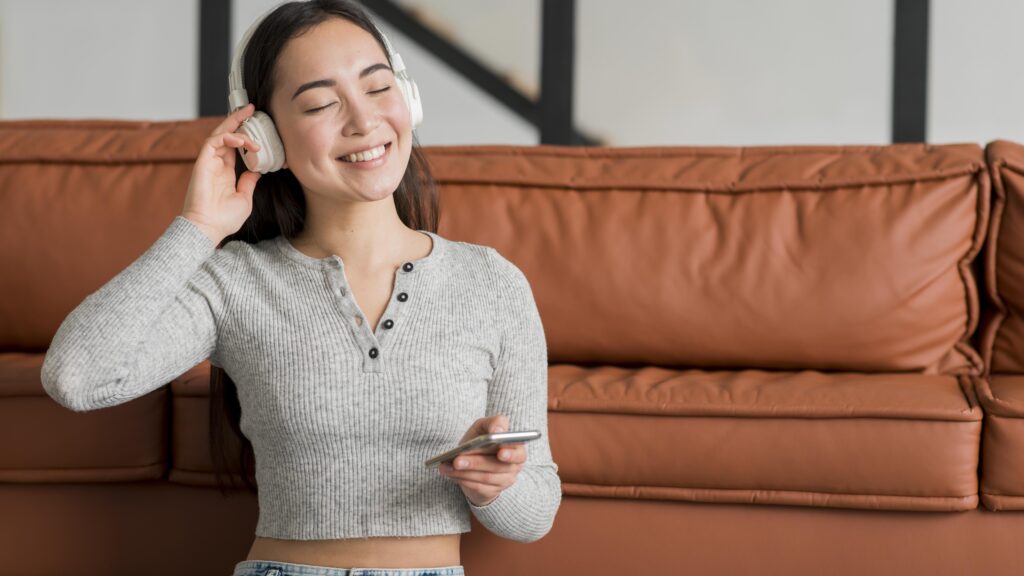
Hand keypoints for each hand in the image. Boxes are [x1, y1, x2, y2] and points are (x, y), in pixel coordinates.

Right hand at [181, 103, 263, 243]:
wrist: (208, 228)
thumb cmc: (223, 219)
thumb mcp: (244, 198)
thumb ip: (249, 182)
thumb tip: (257, 170)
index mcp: (225, 172)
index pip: (234, 147)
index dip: (244, 135)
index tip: (257, 127)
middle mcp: (216, 164)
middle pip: (226, 135)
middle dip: (238, 120)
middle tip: (252, 109)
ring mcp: (208, 162)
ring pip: (220, 134)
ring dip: (235, 125)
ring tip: (250, 117)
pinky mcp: (202, 162)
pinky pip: (214, 142)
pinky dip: (228, 137)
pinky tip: (242, 139)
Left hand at [439, 415, 526, 506]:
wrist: (475, 461)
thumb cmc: (481, 440)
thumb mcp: (485, 427)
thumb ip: (494, 423)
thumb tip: (498, 430)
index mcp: (516, 448)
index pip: (518, 453)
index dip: (510, 454)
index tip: (500, 453)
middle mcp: (514, 466)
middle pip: (497, 466)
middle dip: (476, 462)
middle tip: (457, 460)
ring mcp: (505, 480)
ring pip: (485, 478)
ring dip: (465, 472)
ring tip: (449, 466)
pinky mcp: (493, 491)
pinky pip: (478, 487)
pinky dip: (463, 479)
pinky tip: (450, 473)